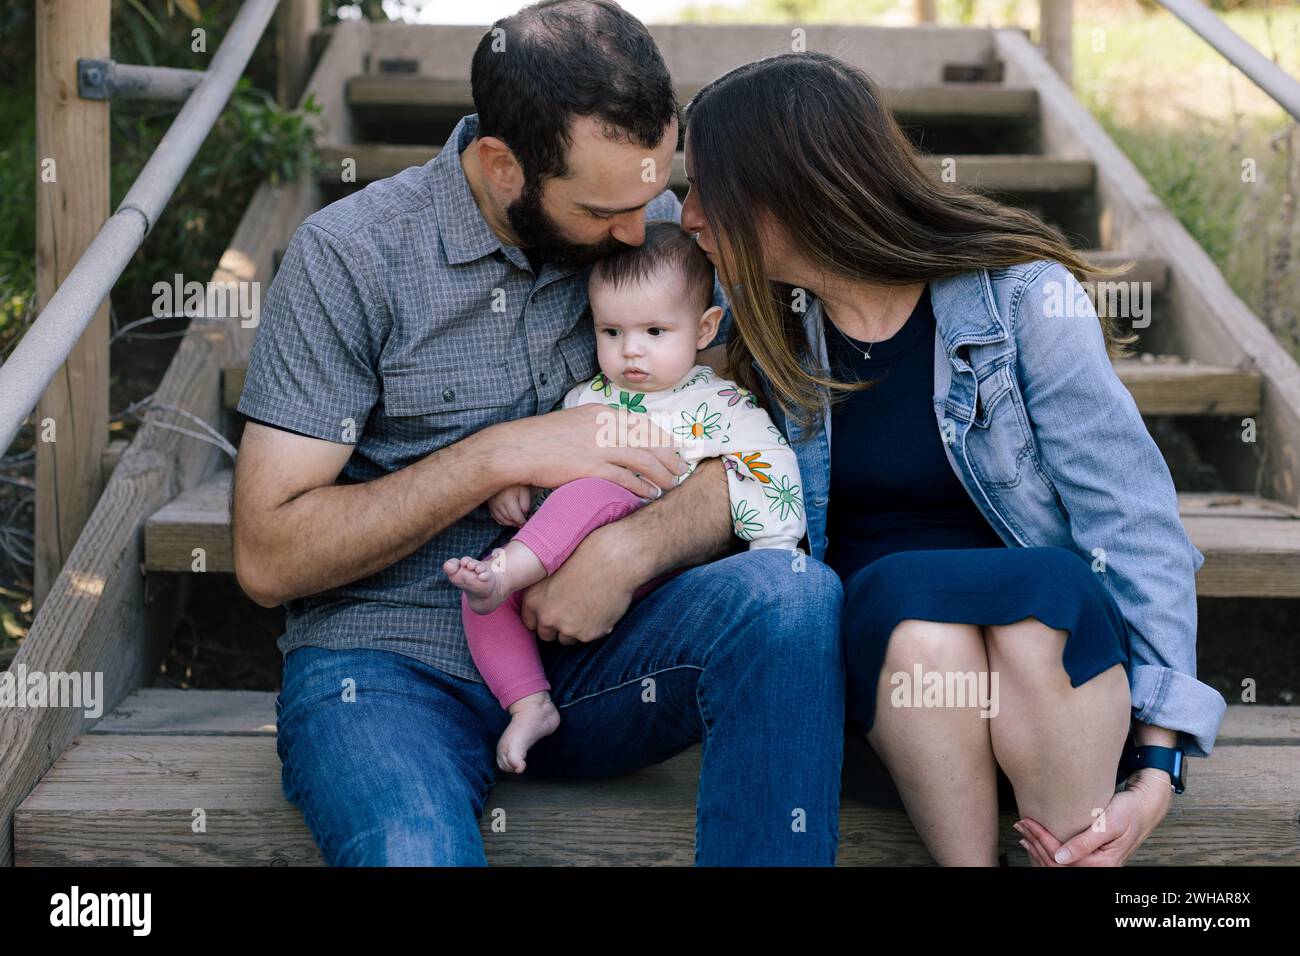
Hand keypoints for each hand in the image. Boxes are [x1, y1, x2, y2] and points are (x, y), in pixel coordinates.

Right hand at [487, 484, 532, 526]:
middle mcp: (498, 503)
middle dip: (517, 522)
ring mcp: (493, 505)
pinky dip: (503, 521)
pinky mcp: (490, 506)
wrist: (501, 476)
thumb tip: (524, 514)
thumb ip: (526, 503)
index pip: (515, 516)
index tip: (526, 520)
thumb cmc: (514, 483)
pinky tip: (509, 519)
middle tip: (523, 521)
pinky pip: (496, 518)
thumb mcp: (524, 490)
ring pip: (502, 520)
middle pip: (508, 519)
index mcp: (508, 498)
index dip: (522, 521)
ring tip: (517, 521)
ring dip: (510, 523)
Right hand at [495, 403, 686, 498]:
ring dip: (661, 473)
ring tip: (671, 483)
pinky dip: (641, 487)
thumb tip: (613, 436)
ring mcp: (599, 446)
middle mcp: (605, 426)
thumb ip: (597, 426)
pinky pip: (625, 478)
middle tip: (681, 468)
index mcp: (601, 412)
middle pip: (649, 440)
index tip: (672, 447)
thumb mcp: (574, 421)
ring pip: (643, 459)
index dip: (661, 436)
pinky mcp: (591, 467)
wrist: (518, 447)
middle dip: (669, 455)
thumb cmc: (541, 438)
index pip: (642, 422)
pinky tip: (650, 494)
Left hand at [519, 524, 638, 644]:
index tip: (552, 614)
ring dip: (575, 629)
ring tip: (588, 609)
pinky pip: (587, 638)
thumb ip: (546, 592)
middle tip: (572, 613)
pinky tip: (601, 610)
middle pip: (546, 634)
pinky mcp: (587, 634)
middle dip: (557, 627)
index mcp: (534, 599)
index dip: (541, 618)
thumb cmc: (585, 558)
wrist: (612, 561)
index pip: (529, 621)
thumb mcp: (554, 571)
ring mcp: (566, 628)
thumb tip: (549, 606)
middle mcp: (546, 616)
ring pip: (567, 639)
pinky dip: (594, 628)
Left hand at [1014, 769, 1173, 866]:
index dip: (1041, 839)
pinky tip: (1036, 843)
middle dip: (1035, 844)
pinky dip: (1047, 852)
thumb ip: (1085, 843)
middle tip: (1020, 825)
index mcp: (1102, 863)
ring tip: (1023, 834)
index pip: (1060, 857)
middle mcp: (1099, 868)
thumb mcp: (1108, 824)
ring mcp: (1095, 865)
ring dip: (1038, 849)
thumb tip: (1060, 857)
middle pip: (1056, 863)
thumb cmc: (1129, 812)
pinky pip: (1065, 861)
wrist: (1144, 808)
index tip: (1026, 822)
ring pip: (1058, 864)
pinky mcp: (1092, 858)